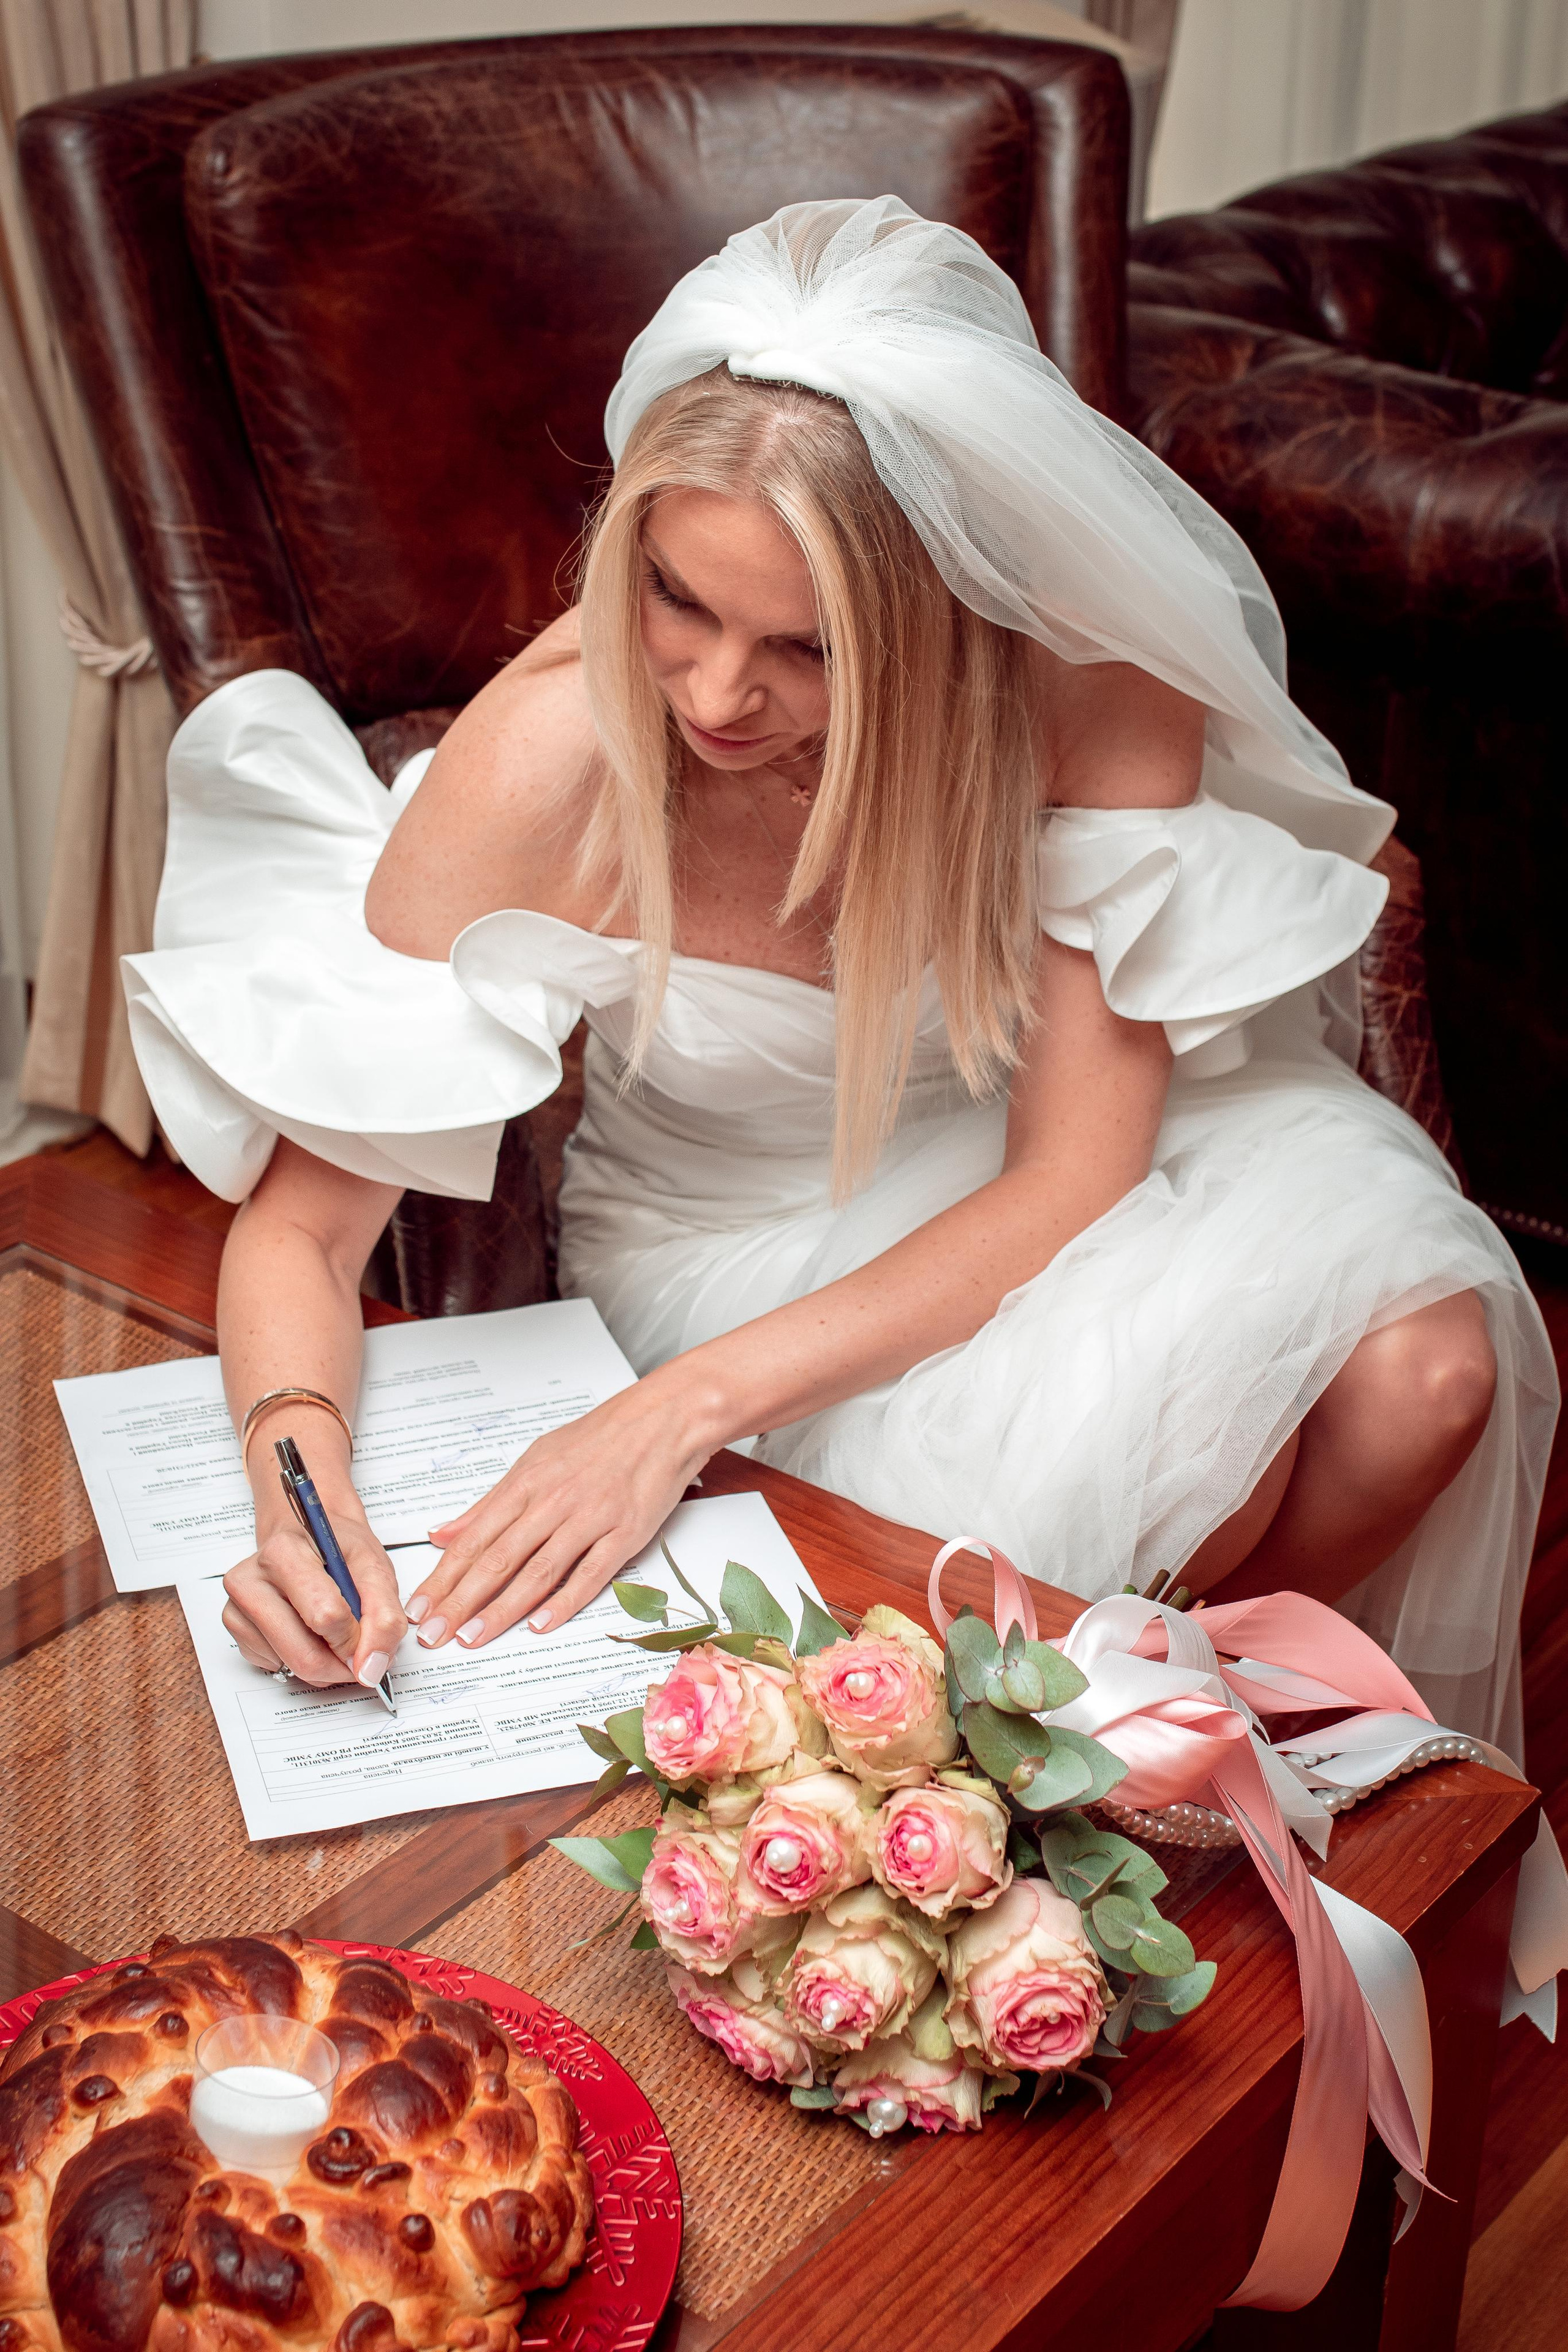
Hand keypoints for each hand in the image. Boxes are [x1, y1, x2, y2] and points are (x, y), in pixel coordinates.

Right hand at [222, 1507, 406, 1688]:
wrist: (312, 1539)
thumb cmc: (339, 1551)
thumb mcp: (376, 1570)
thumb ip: (384, 1619)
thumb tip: (371, 1668)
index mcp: (285, 1552)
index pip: (326, 1617)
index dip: (357, 1640)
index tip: (370, 1638)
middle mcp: (251, 1578)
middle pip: (304, 1654)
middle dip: (340, 1663)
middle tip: (356, 1651)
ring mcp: (237, 1605)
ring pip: (290, 1666)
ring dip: (323, 1664)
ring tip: (332, 1632)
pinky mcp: (234, 1627)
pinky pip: (274, 1666)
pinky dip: (298, 1660)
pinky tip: (305, 1630)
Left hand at [407, 1370, 721, 1647]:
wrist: (662, 1419)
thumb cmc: (600, 1438)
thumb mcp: (535, 1459)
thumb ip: (490, 1502)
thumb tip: (444, 1533)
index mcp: (526, 1483)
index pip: (474, 1539)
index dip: (442, 1577)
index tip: (419, 1607)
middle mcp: (552, 1502)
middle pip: (497, 1559)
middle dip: (459, 1601)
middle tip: (432, 1634)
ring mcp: (589, 1519)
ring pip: (537, 1571)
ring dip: (501, 1609)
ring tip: (472, 1637)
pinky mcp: (624, 1533)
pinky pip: (590, 1573)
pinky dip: (564, 1600)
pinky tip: (540, 1624)